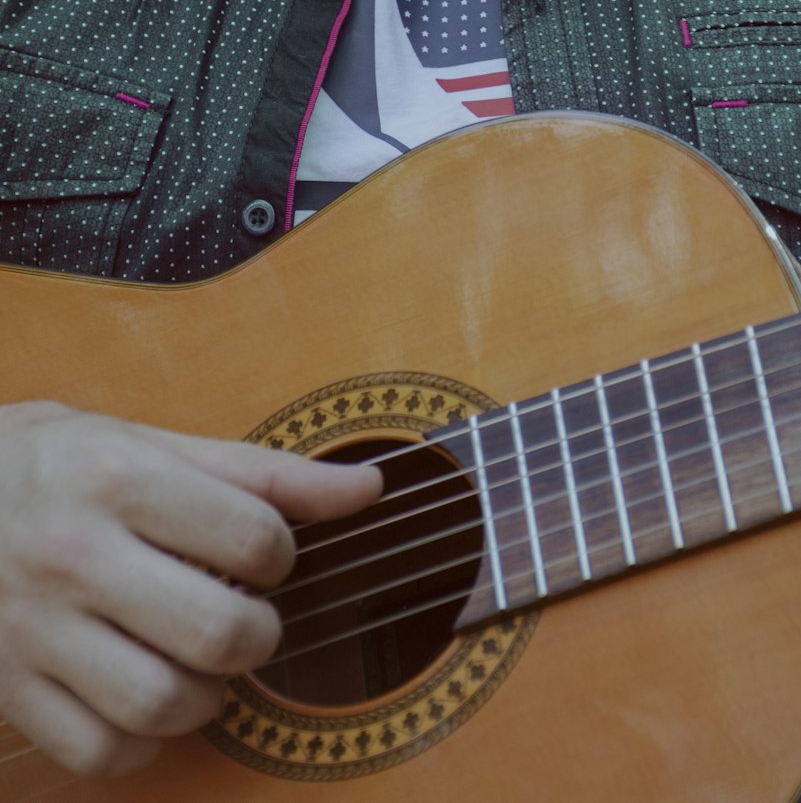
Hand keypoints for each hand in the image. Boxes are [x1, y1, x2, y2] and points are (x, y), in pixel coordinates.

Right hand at [0, 401, 381, 777]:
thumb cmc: (62, 463)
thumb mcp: (151, 441)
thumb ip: (261, 471)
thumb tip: (369, 488)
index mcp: (119, 476)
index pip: (252, 536)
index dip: (281, 554)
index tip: (262, 552)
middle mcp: (74, 553)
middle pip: (217, 632)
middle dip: (260, 634)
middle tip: (248, 618)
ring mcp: (34, 628)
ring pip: (161, 704)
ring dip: (207, 695)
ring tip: (200, 660)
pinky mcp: (8, 687)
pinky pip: (99, 753)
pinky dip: (140, 742)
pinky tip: (144, 698)